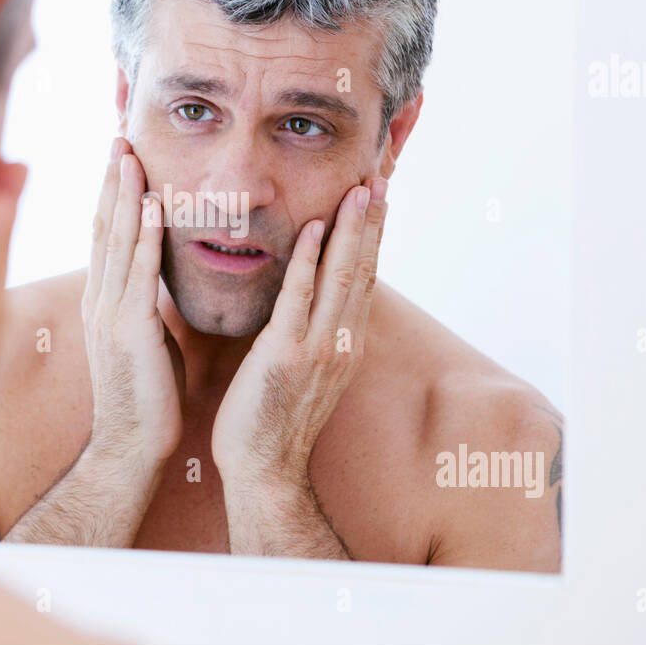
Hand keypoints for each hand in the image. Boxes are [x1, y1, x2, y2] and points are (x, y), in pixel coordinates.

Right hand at [80, 137, 183, 464]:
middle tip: (118, 134)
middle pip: (103, 226)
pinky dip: (143, 237)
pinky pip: (138, 275)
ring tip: (129, 153)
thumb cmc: (145, 396)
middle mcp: (101, 300)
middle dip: (111, 180)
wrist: (131, 447)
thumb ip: (147, 303)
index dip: (112, 192)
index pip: (107, 234)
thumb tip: (159, 277)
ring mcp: (111, 315)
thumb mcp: (145, 337)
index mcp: (105, 301)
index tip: (121, 155)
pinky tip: (150, 206)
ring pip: (116, 242)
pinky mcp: (130, 332)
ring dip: (123, 195)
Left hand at [211, 177, 387, 487]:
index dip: (373, 235)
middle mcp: (342, 342)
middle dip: (373, 220)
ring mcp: (320, 349)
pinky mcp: (287, 356)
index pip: (365, 277)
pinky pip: (301, 298)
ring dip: (353, 228)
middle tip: (381, 174)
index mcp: (345, 343)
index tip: (378, 196)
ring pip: (342, 276)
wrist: (264, 470)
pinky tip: (315, 227)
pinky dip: (311, 260)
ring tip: (361, 187)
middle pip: (364, 269)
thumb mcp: (306, 371)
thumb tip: (309, 300)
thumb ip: (311, 332)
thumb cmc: (273, 419)